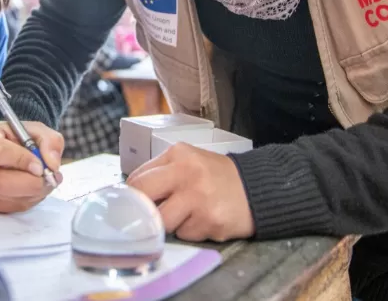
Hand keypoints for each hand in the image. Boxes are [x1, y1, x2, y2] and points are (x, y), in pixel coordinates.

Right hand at [0, 121, 63, 212]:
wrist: (15, 150)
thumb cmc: (23, 138)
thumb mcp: (40, 131)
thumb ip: (50, 142)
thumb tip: (51, 164)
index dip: (20, 161)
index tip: (40, 167)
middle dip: (30, 184)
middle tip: (49, 179)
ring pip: (6, 196)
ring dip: (32, 193)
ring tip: (45, 181)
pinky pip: (9, 207)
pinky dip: (28, 200)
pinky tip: (33, 188)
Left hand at [127, 142, 254, 241]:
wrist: (256, 189)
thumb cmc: (215, 177)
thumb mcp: (189, 161)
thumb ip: (162, 172)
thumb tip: (131, 196)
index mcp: (178, 154)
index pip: (138, 178)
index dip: (132, 196)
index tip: (131, 206)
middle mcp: (187, 173)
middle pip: (143, 197)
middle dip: (141, 211)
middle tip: (144, 218)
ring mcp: (198, 198)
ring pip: (162, 221)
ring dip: (169, 224)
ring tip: (184, 216)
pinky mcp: (210, 221)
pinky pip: (184, 234)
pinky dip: (189, 232)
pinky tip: (203, 221)